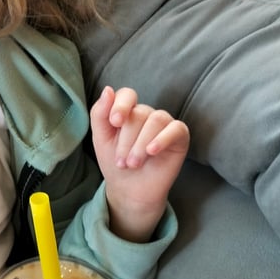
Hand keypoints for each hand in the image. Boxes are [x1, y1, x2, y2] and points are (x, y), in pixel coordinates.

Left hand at [90, 86, 189, 241]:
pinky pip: (175, 128)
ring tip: (133, 164)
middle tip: (122, 162)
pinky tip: (152, 152)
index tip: (114, 122)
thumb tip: (107, 89)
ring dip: (140, 145)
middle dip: (126, 140)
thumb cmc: (116, 162)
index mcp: (127, 111)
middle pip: (138, 113)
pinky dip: (162, 140)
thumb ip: (100, 114)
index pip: (127, 95)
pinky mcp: (179, 136)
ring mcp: (164, 123)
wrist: (130, 189)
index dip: (121, 105)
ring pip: (155, 120)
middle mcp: (146, 114)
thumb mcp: (101, 138)